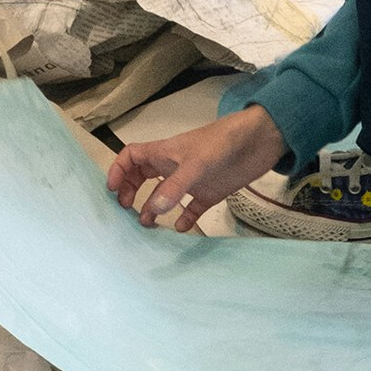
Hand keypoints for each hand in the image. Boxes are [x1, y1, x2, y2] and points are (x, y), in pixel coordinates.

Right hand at [108, 105, 287, 231]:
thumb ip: (174, 187)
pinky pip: (191, 208)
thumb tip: (153, 211)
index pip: (132, 156)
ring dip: (154, 208)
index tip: (111, 190)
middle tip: (125, 210)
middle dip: (131, 191)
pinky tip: (180, 229)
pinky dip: (184, 218)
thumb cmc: (223, 144)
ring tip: (147, 224)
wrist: (259, 141)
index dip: (118, 170)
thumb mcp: (196, 164)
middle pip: (143, 177)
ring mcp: (192, 180)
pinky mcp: (210, 192)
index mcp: (164, 153)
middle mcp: (174, 166)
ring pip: (164, 195)